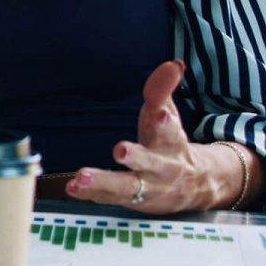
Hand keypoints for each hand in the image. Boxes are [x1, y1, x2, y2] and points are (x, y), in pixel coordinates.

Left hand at [66, 60, 249, 212]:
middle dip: (137, 157)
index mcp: (172, 143)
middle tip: (121, 149)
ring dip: (104, 182)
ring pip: (126, 187)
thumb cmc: (169, 144)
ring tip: (82, 176)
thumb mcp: (166, 115)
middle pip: (150, 163)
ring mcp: (146, 188)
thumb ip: (162, 90)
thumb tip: (173, 64)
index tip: (160, 113)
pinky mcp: (128, 201)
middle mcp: (162, 168)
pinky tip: (72, 187)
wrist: (193, 187)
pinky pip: (108, 198)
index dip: (165, 122)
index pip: (170, 131)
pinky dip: (91, 194)